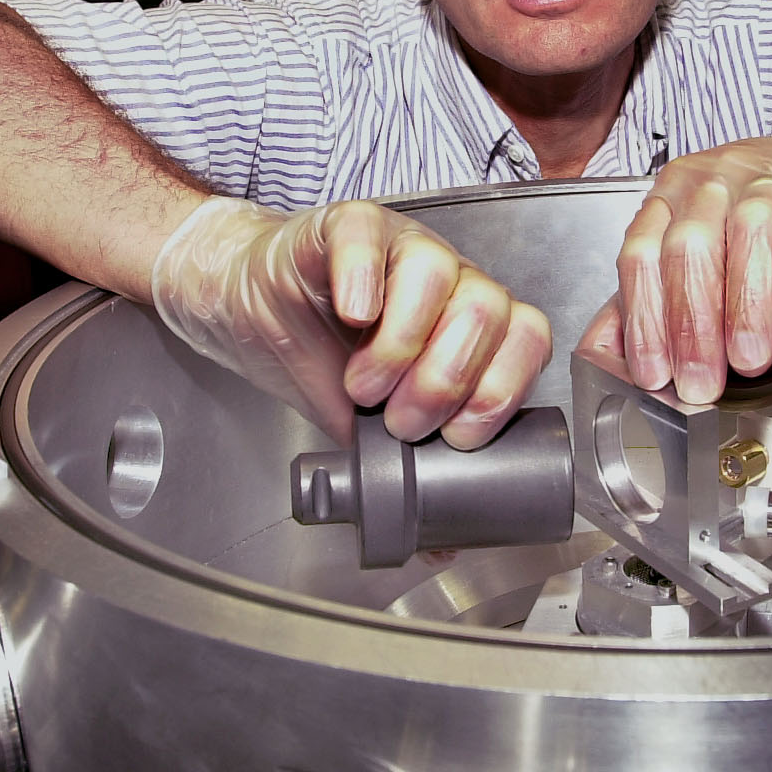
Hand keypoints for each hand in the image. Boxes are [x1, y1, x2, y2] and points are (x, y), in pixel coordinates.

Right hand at [150, 197, 551, 447]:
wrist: (246, 310)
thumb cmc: (313, 355)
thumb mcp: (361, 422)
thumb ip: (403, 467)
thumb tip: (441, 544)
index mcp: (467, 324)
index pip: (525, 339)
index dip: (501, 391)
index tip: (457, 437)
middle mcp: (447, 279)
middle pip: (487, 310)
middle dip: (446, 381)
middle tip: (401, 420)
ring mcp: (399, 245)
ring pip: (438, 273)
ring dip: (403, 343)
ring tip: (362, 384)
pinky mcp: (345, 227)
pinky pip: (368, 236)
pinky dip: (364, 278)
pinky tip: (350, 314)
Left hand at [613, 115, 771, 403]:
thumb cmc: (771, 216)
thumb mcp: (705, 250)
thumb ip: (653, 296)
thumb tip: (608, 355)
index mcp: (674, 196)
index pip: (642, 253)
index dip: (644, 318)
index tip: (654, 374)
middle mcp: (717, 179)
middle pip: (691, 247)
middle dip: (692, 325)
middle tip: (702, 382)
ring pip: (750, 232)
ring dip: (745, 304)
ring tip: (748, 359)